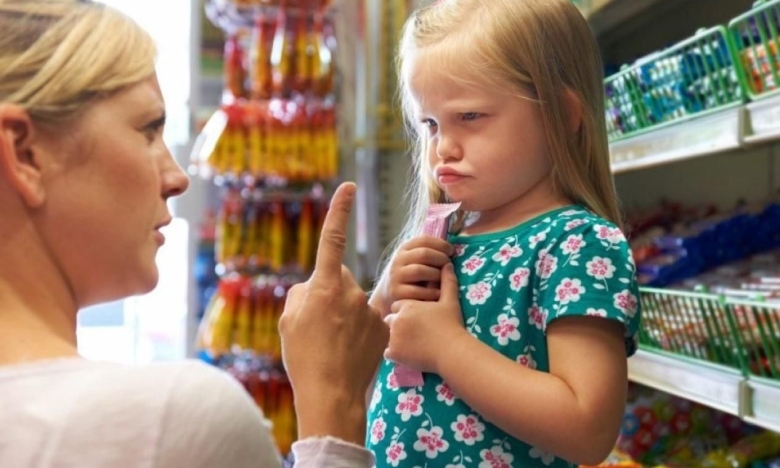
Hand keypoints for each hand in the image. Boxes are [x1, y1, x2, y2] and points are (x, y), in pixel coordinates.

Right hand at [279, 182, 388, 444]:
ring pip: (353, 301)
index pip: (333, 239)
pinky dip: (359, 330)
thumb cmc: (304, 357)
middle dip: (329, 293)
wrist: (332, 394)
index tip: (348, 187)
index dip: (339, 211)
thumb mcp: (289, 321)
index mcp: (324, 286)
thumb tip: (314, 287)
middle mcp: (351, 292)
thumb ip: (301, 294)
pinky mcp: (384, 326)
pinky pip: (368, 318)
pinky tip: (350, 350)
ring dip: (344, 314)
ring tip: (333, 344)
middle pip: (338, 279)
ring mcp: (370, 309)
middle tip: (318, 325)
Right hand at [371, 236, 452, 317]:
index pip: (424, 240)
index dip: (441, 244)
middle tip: (449, 266)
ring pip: (420, 270)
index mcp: (404, 248)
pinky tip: (439, 294)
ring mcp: (396, 276)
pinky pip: (417, 291)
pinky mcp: (396, 292)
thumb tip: (452, 248)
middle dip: (441, 258)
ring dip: (436, 275)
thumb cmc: (412, 276)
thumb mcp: (416, 260)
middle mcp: (398, 260)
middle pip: (424, 254)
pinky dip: (431, 292)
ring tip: (444, 280)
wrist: (390, 296)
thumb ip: (430, 253)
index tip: (451, 251)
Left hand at [384, 263, 468, 374]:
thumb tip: (447, 264)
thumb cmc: (452, 325)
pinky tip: (407, 354)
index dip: (406, 312)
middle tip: (413, 333)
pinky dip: (395, 353)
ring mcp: (393, 336)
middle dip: (398, 325)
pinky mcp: (394, 352)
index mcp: (407, 306)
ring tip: (410, 344)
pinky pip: (387, 352)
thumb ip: (447, 281)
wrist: (452, 350)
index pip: (398, 306)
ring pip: (387, 336)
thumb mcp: (450, 301)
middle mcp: (397, 319)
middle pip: (390, 320)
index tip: (416, 319)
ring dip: (395, 339)